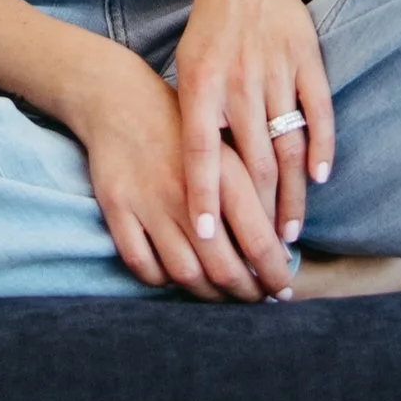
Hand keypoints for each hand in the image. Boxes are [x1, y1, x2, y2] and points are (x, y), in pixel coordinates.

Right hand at [64, 44, 297, 300]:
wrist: (120, 99)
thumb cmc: (183, 128)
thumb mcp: (225, 149)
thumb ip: (251, 192)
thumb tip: (279, 246)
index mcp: (223, 173)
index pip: (259, 240)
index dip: (274, 274)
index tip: (283, 289)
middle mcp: (187, 191)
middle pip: (223, 266)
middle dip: (246, 292)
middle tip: (256, 300)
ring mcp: (150, 203)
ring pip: (185, 273)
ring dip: (208, 294)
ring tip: (222, 295)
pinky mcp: (117, 209)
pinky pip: (142, 265)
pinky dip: (161, 280)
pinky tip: (176, 278)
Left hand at [171, 0, 336, 267]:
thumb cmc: (210, 32)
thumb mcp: (186, 69)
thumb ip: (191, 120)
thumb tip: (188, 181)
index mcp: (201, 85)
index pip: (200, 152)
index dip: (203, 196)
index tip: (207, 238)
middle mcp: (237, 81)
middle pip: (251, 163)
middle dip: (257, 214)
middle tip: (261, 255)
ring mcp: (275, 71)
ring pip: (286, 147)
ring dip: (290, 196)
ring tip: (289, 233)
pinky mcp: (306, 61)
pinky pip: (318, 113)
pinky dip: (321, 148)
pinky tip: (319, 179)